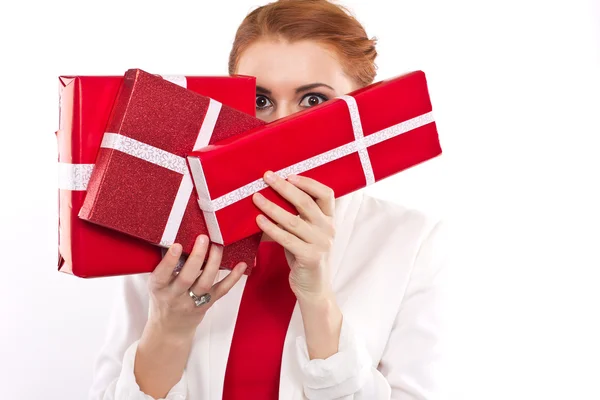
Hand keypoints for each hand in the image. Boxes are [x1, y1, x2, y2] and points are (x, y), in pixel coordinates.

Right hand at [145, 235, 246, 339]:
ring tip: (218, 246)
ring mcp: (192, 302)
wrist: (170, 329)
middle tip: (203, 238)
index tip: (177, 245)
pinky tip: (241, 265)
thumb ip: (166, 266)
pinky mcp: (207, 304)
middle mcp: (174, 296)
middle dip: (197, 258)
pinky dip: (233, 278)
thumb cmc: (163, 298)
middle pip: (187, 278)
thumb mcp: (157, 284)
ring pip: (205, 283)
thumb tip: (179, 235)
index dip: (170, 261)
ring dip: (214, 263)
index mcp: (158, 288)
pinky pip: (222, 290)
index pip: (162, 275)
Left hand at [252, 171, 335, 298]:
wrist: (314, 289)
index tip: (288, 175)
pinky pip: (287, 239)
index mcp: (329, 220)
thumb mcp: (305, 234)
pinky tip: (259, 220)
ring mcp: (321, 243)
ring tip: (256, 198)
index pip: (325, 193)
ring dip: (272, 207)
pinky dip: (271, 228)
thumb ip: (297, 217)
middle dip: (284, 188)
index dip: (308, 182)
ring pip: (293, 220)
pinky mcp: (310, 257)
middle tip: (266, 177)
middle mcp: (328, 229)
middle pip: (306, 202)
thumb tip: (270, 195)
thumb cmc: (305, 257)